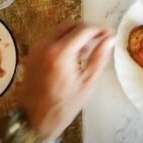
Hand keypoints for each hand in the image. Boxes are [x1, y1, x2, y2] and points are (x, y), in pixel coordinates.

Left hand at [17, 21, 114, 138]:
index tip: (109, 35)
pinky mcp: (33, 52)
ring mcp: (37, 47)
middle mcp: (46, 44)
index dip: (100, 30)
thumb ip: (99, 56)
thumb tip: (110, 39)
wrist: (35, 118)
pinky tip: (72, 55)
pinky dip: (64, 40)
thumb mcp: (87, 82)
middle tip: (99, 41)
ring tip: (87, 51)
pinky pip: (51, 38)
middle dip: (87, 30)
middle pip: (71, 24)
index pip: (84, 29)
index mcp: (61, 52)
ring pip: (60, 29)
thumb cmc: (63, 104)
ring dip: (75, 34)